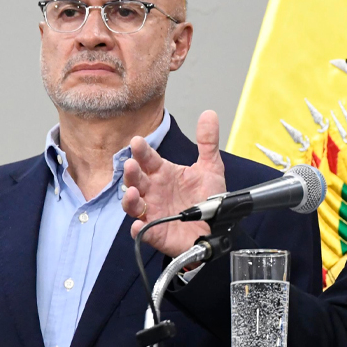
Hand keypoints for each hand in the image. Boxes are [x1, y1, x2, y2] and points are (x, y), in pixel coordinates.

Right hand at [121, 110, 227, 255]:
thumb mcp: (211, 168)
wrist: (217, 227)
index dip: (142, 151)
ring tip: (132, 192)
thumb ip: (208, 142)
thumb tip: (210, 114)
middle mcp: (154, 192)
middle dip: (131, 173)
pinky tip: (138, 225)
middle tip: (131, 164)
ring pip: (133, 205)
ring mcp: (153, 212)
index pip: (148, 160)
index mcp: (164, 174)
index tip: (138, 141)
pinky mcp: (157, 233)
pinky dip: (139, 229)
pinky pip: (143, 232)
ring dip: (129, 199)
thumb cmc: (208, 199)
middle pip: (136, 180)